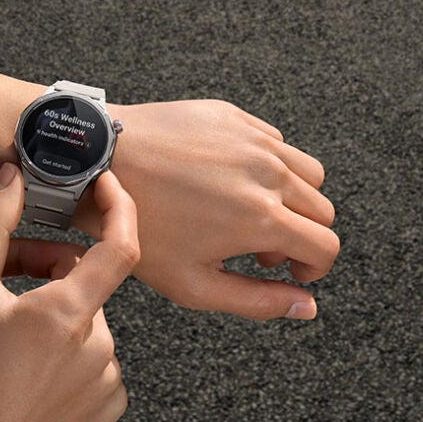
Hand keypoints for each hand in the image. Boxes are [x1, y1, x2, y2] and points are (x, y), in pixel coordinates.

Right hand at [0, 163, 137, 421]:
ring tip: (2, 336)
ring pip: (85, 326)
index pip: (120, 245)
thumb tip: (11, 178)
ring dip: (51, 318)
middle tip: (0, 279)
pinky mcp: (100, 415)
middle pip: (85, 286)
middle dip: (46, 272)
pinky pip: (91, 366)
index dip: (117, 206)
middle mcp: (98, 349)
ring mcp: (103, 386)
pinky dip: (62, 356)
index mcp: (68, 315)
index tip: (103, 185)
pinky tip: (21, 371)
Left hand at [74, 99, 337, 319]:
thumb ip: (256, 301)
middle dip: (301, 235)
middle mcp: (267, 172)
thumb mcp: (191, 283)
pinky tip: (228, 181)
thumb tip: (306, 306)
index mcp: (261, 217)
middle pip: (321, 209)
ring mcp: (252, 138)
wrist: (97, 164)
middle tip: (258, 249)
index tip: (291, 272)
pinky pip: (275, 142)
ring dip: (293, 198)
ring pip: (308, 172)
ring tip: (248, 213)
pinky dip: (268, 165)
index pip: (325, 246)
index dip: (314, 268)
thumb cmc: (137, 228)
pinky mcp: (234, 115)